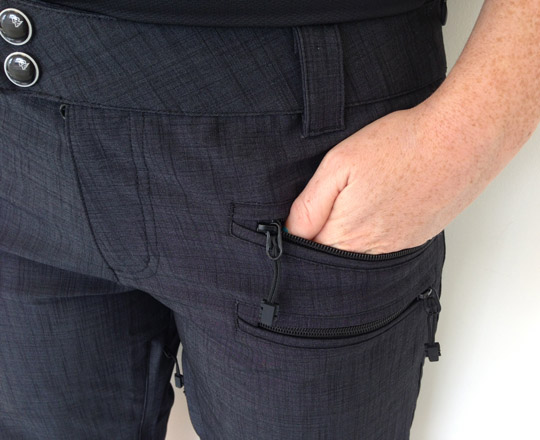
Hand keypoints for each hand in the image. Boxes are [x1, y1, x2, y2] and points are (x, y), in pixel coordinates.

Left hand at [283, 101, 493, 253]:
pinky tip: (379, 206)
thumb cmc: (398, 146)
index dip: (298, 237)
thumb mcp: (338, 165)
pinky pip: (384, 246)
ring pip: (359, 253)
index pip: (308, 253)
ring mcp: (397, 247)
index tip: (296, 222)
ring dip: (350, 236)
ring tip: (356, 203)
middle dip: (322, 239)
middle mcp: (372, 250)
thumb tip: (291, 231)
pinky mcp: (416, 238)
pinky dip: (375, 232)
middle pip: (333, 257)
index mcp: (346, 234)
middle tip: (326, 209)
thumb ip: (310, 205)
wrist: (459, 141)